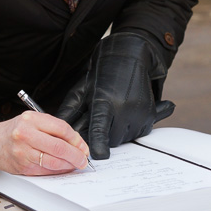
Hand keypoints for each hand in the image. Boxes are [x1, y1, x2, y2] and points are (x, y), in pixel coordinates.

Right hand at [0, 112, 89, 175]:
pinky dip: (57, 170)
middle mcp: (26, 134)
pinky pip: (45, 170)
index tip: (83, 146)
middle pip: (59, 147)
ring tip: (75, 164)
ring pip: (54, 162)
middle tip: (83, 159)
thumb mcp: (32, 120)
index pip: (62, 129)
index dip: (77, 140)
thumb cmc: (14, 130)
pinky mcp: (22, 166)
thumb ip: (52, 128)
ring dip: (69, 165)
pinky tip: (63, 168)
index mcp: (31, 119)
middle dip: (76, 155)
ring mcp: (23, 152)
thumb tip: (75, 142)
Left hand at [56, 33, 173, 159]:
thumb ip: (70, 111)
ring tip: (113, 112)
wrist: (129, 54)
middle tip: (99, 119)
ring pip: (123, 138)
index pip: (99, 130)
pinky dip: (128, 128)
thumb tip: (60, 131)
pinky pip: (136, 133)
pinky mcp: (149, 114)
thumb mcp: (81, 89)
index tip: (97, 156)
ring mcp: (139, 112)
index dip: (98, 145)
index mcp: (105, 100)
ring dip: (115, 132)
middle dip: (103, 135)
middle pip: (110, 139)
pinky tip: (123, 113)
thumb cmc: (102, 71)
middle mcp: (125, 108)